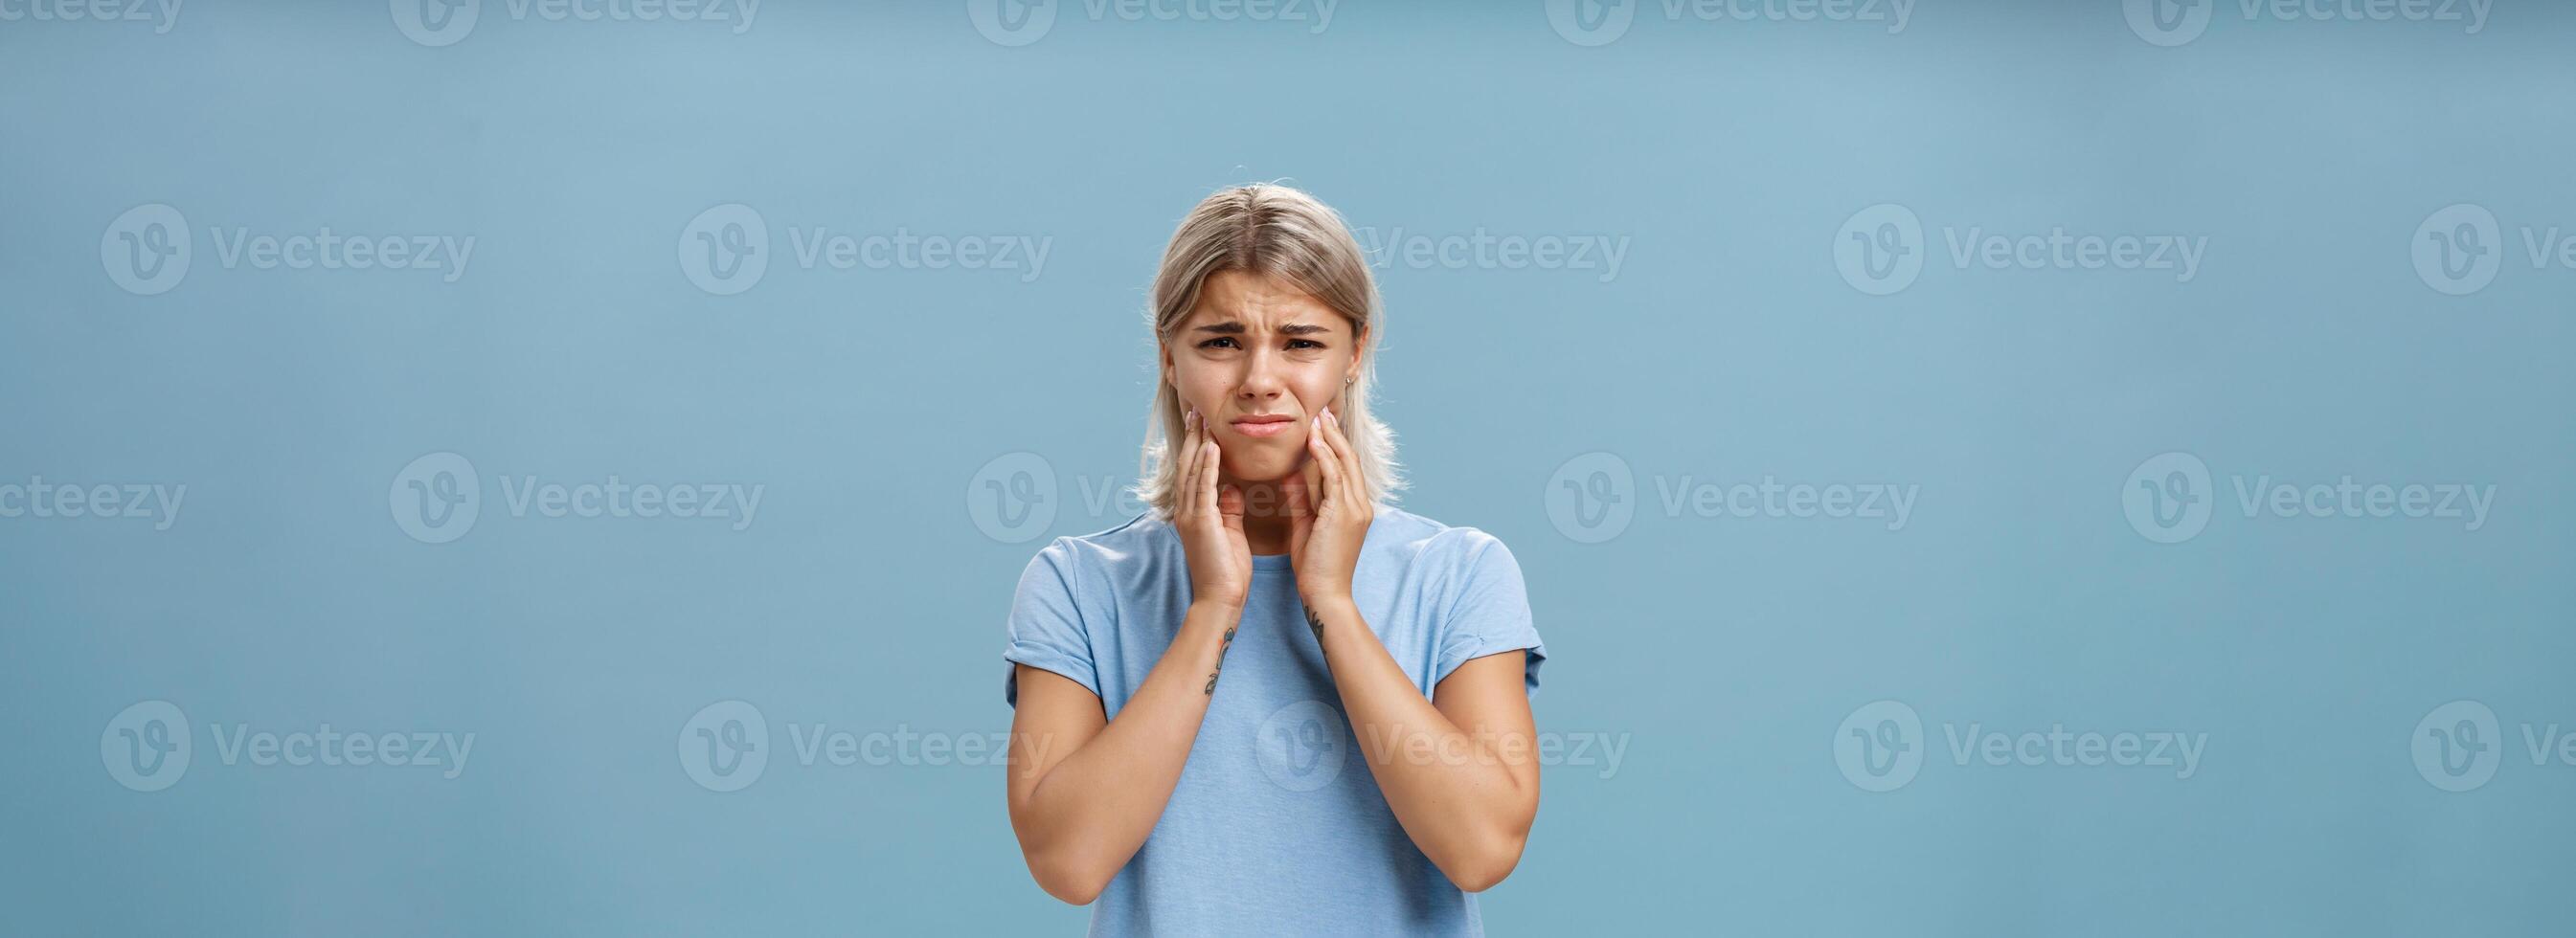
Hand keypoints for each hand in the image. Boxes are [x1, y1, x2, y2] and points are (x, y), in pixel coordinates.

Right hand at [1174, 407, 1252, 609]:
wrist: (1221, 601)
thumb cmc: (1227, 572)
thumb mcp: (1229, 532)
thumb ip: (1228, 508)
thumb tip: (1233, 488)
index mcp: (1194, 513)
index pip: (1193, 472)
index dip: (1197, 446)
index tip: (1203, 424)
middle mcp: (1187, 511)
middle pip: (1186, 465)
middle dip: (1192, 437)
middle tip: (1196, 411)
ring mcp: (1191, 516)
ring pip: (1191, 472)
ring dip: (1197, 443)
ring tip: (1202, 419)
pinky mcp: (1200, 523)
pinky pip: (1203, 488)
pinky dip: (1206, 466)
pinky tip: (1211, 448)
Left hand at [1284, 406, 1372, 606]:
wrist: (1325, 594)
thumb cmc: (1315, 566)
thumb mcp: (1307, 525)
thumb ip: (1302, 498)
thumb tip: (1292, 475)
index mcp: (1354, 508)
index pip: (1346, 468)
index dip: (1334, 444)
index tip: (1320, 425)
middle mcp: (1361, 505)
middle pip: (1350, 459)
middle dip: (1335, 434)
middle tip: (1322, 412)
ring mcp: (1355, 509)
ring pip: (1344, 463)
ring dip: (1329, 438)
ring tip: (1316, 418)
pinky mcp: (1343, 514)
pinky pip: (1334, 477)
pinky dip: (1324, 456)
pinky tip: (1312, 440)